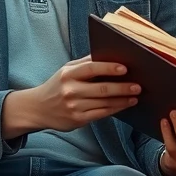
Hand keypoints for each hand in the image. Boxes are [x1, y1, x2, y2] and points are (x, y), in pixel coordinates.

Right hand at [2, 55, 138, 137]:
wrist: (38, 108)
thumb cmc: (58, 86)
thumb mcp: (66, 70)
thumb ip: (86, 63)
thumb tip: (110, 55)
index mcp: (68, 74)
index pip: (92, 68)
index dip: (110, 68)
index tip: (125, 68)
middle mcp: (70, 90)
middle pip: (102, 89)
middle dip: (122, 87)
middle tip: (138, 86)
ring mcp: (74, 106)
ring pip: (104, 103)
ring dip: (122, 100)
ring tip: (135, 96)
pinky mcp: (78, 120)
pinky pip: (101, 114)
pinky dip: (115, 109)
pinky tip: (124, 105)